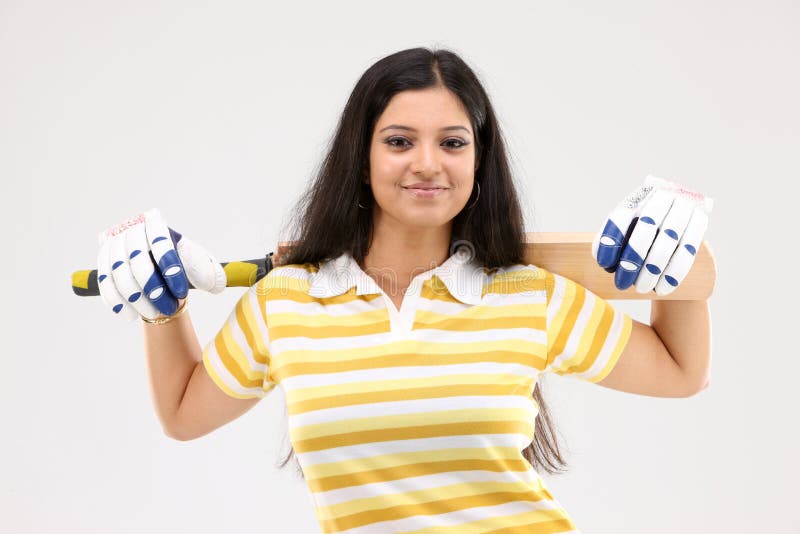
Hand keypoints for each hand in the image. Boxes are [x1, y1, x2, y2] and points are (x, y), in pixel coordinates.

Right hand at [96, 208, 226, 321]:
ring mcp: (114, 247)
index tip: (182, 292)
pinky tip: (132, 316)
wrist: (160, 269)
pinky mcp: (103, 264)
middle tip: (169, 308)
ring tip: (155, 314)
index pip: (161, 243)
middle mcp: (132, 232)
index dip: (171, 269)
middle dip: (154, 289)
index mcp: (158, 226)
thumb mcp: (200, 264)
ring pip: (119, 274)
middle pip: (138, 261)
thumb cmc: (183, 265)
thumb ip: (208, 272)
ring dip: (137, 299)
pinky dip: (117, 302)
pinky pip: (105, 284)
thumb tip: (211, 284)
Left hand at [591, 174, 713, 295]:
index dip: (611, 240)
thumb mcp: (625, 229)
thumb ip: (610, 241)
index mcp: (637, 197)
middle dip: (632, 260)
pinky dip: (673, 273)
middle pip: (646, 228)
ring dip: (653, 270)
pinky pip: (688, 251)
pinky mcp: (699, 221)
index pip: (621, 216)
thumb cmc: (642, 230)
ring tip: (640, 289)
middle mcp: (661, 197)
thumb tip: (603, 260)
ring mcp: (683, 207)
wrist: (677, 219)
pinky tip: (661, 289)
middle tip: (622, 283)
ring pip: (669, 242)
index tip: (604, 264)